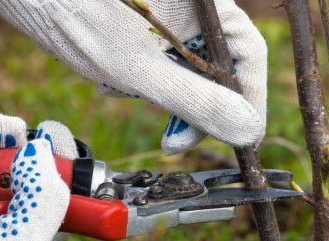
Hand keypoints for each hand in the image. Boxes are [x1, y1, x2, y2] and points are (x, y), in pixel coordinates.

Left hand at [0, 0, 266, 154]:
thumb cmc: (78, 17)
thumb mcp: (142, 69)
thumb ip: (197, 100)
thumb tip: (248, 130)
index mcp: (205, 2)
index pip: (249, 54)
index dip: (248, 100)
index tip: (238, 137)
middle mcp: (194, 7)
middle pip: (221, 66)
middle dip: (197, 106)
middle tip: (174, 139)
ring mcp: (170, 18)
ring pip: (191, 70)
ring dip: (167, 96)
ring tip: (126, 90)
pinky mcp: (147, 29)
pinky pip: (164, 64)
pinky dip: (145, 81)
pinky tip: (113, 80)